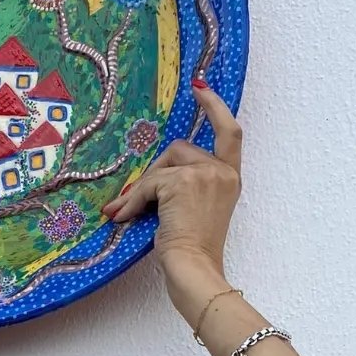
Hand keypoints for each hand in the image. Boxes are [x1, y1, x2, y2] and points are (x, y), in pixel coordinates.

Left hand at [101, 82, 242, 274]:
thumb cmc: (193, 251)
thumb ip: (183, 189)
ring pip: (161, 165)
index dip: (215, 108)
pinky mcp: (183, 182)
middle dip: (155, 173)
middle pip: (179, 150)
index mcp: (229, 178)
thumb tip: (139, 186)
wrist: (194, 268)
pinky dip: (133, 201)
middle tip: (135, 202)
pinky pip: (149, 183)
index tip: (199, 88)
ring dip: (143, 189)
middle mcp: (222, 172)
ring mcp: (205, 174)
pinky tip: (125, 218)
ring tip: (130, 214)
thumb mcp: (194, 212)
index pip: (230, 133)